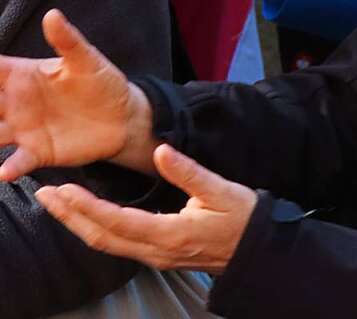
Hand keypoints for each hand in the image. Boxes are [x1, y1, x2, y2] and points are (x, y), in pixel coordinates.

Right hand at [0, 10, 154, 181]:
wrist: (123, 118)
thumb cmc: (102, 83)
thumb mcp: (86, 60)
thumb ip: (67, 41)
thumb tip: (53, 15)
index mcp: (22, 76)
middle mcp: (15, 103)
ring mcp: (23, 129)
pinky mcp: (38, 152)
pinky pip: (17, 161)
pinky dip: (9, 168)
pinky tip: (3, 173)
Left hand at [36, 144, 257, 274]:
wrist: (259, 249)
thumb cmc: (243, 217)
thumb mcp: (221, 189)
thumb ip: (188, 171)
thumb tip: (161, 150)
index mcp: (171, 233)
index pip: (118, 221)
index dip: (88, 206)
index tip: (64, 189)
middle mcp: (157, 251)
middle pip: (102, 238)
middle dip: (70, 217)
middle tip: (45, 195)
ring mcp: (156, 257)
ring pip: (107, 244)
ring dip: (78, 224)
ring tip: (57, 204)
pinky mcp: (159, 256)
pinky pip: (118, 245)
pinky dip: (96, 229)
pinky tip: (87, 217)